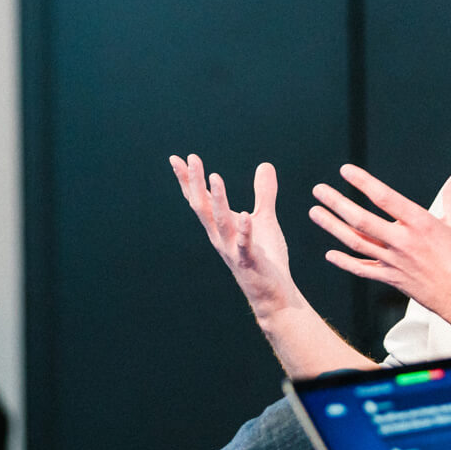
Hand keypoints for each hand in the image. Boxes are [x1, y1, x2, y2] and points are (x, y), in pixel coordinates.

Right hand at [170, 154, 296, 317]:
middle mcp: (220, 236)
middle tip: (190, 158)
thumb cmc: (266, 257)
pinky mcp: (248, 260)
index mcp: (220, 226)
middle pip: (201, 206)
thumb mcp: (265, 218)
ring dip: (216, 200)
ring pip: (219, 222)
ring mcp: (232, 249)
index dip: (187, 180)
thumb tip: (264, 164)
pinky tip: (244, 214)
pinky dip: (243, 229)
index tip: (176, 158)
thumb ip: (263, 193)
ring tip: (214, 177)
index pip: (199, 199)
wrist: (273, 291)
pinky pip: (244, 244)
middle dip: (194, 183)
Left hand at [309, 165, 450, 330]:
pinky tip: (330, 255)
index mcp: (420, 223)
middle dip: (337, 203)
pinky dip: (345, 262)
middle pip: (361, 220)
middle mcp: (403, 241)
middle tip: (319, 190)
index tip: (346, 171)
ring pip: (356, 242)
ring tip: (315, 213)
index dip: (363, 183)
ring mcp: (394, 262)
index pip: (385, 198)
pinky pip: (363, 270)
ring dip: (332, 227)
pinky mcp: (392, 279)